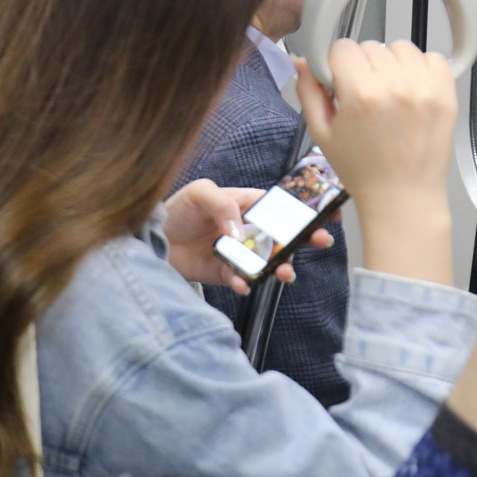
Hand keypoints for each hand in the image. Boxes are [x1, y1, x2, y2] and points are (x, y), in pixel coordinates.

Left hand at [163, 179, 328, 293]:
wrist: (148, 237)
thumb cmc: (175, 209)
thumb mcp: (198, 193)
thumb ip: (222, 204)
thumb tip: (240, 229)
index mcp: (245, 204)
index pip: (281, 206)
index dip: (305, 209)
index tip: (328, 212)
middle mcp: (246, 229)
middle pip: (283, 236)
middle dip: (305, 239)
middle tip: (320, 241)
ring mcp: (238, 253)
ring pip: (269, 262)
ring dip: (281, 268)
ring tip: (285, 273)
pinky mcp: (224, 273)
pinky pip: (242, 281)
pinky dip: (244, 283)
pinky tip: (241, 283)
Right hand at [294, 39, 456, 284]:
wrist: (403, 196)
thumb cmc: (361, 169)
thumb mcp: (321, 132)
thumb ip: (308, 92)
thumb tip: (301, 61)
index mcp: (359, 93)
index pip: (343, 48)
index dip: (336, 63)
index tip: (339, 80)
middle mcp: (394, 85)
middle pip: (371, 46)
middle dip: (362, 65)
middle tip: (363, 92)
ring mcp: (424, 89)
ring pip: (401, 48)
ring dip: (392, 63)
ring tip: (389, 89)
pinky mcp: (446, 95)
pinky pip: (433, 59)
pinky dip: (421, 68)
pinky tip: (411, 88)